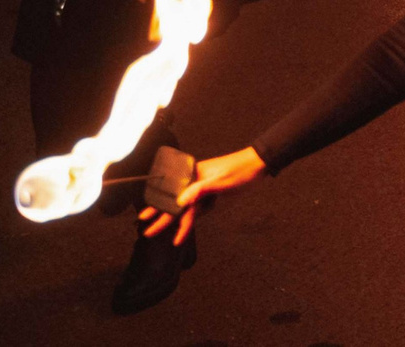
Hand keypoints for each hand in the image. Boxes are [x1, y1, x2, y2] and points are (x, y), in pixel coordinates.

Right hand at [138, 146, 265, 244]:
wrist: (259, 165)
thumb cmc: (240, 170)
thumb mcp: (220, 181)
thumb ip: (200, 190)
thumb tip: (180, 201)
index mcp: (193, 174)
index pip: (172, 194)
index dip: (159, 207)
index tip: (145, 218)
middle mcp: (194, 181)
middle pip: (177, 202)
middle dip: (163, 218)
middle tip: (148, 232)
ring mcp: (203, 188)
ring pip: (188, 208)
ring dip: (181, 223)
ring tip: (173, 238)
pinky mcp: (211, 193)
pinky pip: (199, 207)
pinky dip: (194, 218)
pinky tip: (186, 229)